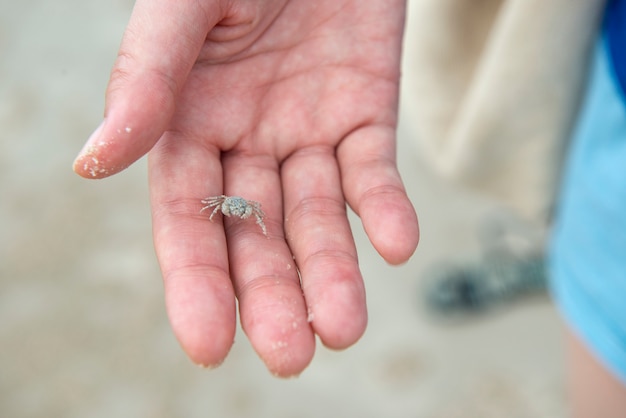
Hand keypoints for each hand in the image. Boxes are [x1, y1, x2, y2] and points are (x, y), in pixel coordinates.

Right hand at [73, 0, 418, 376]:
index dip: (197, 280)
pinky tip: (396, 244)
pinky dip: (385, 208)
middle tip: (292, 356)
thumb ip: (147, 80)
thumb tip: (94, 161)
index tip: (210, 343)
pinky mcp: (364, 115)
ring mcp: (307, 133)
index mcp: (188, 126)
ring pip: (318, 217)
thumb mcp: (183, 8)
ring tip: (343, 328)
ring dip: (334, 272)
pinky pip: (373, 170)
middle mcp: (246, 143)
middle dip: (273, 294)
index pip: (187, 217)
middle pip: (257, 233)